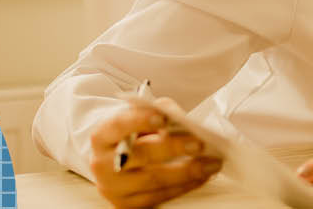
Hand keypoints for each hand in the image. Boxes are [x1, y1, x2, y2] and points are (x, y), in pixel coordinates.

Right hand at [88, 104, 222, 207]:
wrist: (116, 161)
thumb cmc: (133, 135)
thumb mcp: (140, 119)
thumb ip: (158, 113)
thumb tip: (183, 120)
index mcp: (102, 136)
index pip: (118, 126)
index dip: (139, 121)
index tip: (163, 118)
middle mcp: (102, 164)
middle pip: (139, 155)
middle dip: (172, 148)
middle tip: (199, 143)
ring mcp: (112, 187)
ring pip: (152, 180)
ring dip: (187, 172)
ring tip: (210, 163)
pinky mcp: (126, 205)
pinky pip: (158, 197)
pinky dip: (184, 187)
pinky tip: (200, 177)